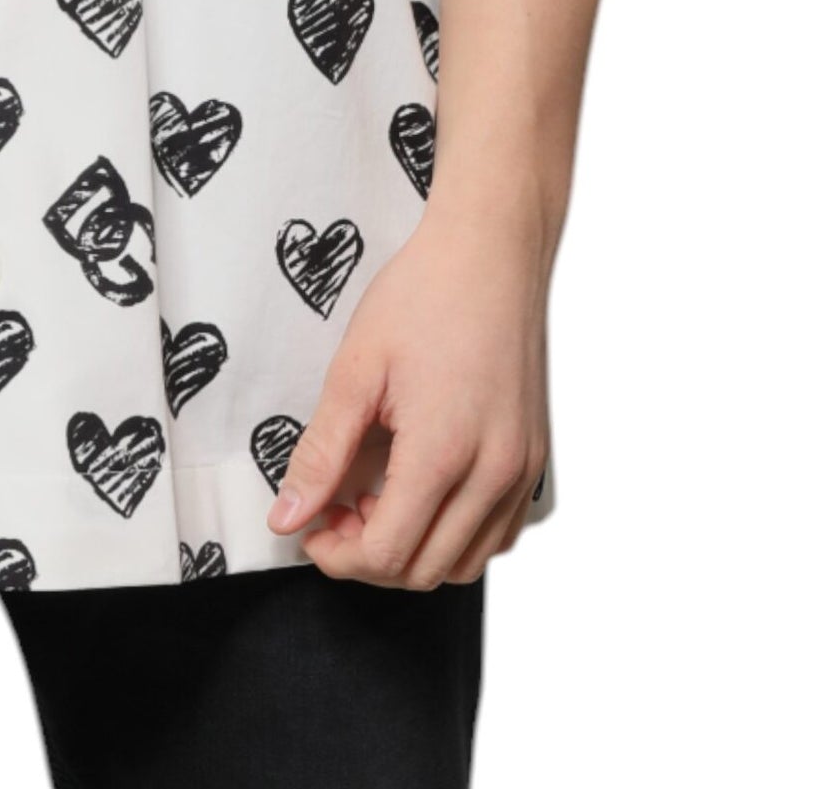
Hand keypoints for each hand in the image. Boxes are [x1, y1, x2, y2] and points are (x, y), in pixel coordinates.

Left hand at [267, 202, 550, 588]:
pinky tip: (420, 491)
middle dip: (368, 557)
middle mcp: (494, 474)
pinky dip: (455, 535)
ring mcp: (523, 470)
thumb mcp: (355, 370)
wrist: (490, 252)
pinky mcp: (535, 460)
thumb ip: (320, 453)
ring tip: (375, 497)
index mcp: (443, 452)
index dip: (338, 556)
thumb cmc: (422, 296)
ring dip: (414, 551)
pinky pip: (497, 533)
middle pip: (425, 570)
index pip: (388, 553)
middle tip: (334, 511)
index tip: (309, 528)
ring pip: (466, 562)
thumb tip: (287, 516)